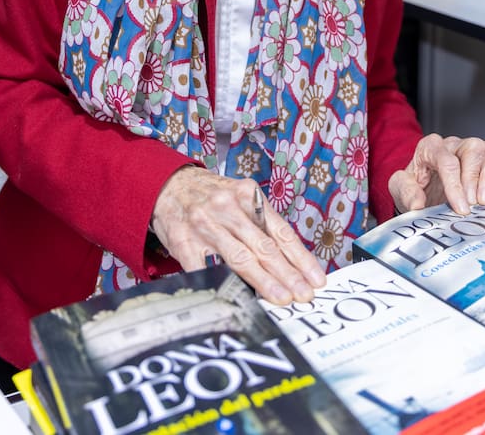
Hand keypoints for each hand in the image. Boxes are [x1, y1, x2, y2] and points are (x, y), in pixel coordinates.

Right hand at [150, 166, 325, 303]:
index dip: (300, 257)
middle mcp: (227, 208)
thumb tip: (289, 262)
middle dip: (287, 274)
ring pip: (240, 259)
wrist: (169, 185)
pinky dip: (225, 284)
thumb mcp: (240, 197)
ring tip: (282, 298)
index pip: (280, 231)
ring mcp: (205, 226)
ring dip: (264, 282)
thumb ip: (261, 223)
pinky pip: (207, 269)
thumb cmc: (211, 196)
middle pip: (263, 247)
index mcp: (247, 194)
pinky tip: (240, 298)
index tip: (315, 279)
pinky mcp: (185, 243)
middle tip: (303, 294)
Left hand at [388, 134, 484, 215]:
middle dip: (473, 180)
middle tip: (471, 205)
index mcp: (430, 147)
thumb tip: (417, 203)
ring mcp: (473, 154)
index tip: (460, 207)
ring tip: (483, 202)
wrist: (422, 196)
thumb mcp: (399, 189)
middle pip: (472, 149)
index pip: (446, 159)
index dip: (455, 185)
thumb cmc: (413, 188)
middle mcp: (453, 146)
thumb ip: (405, 192)